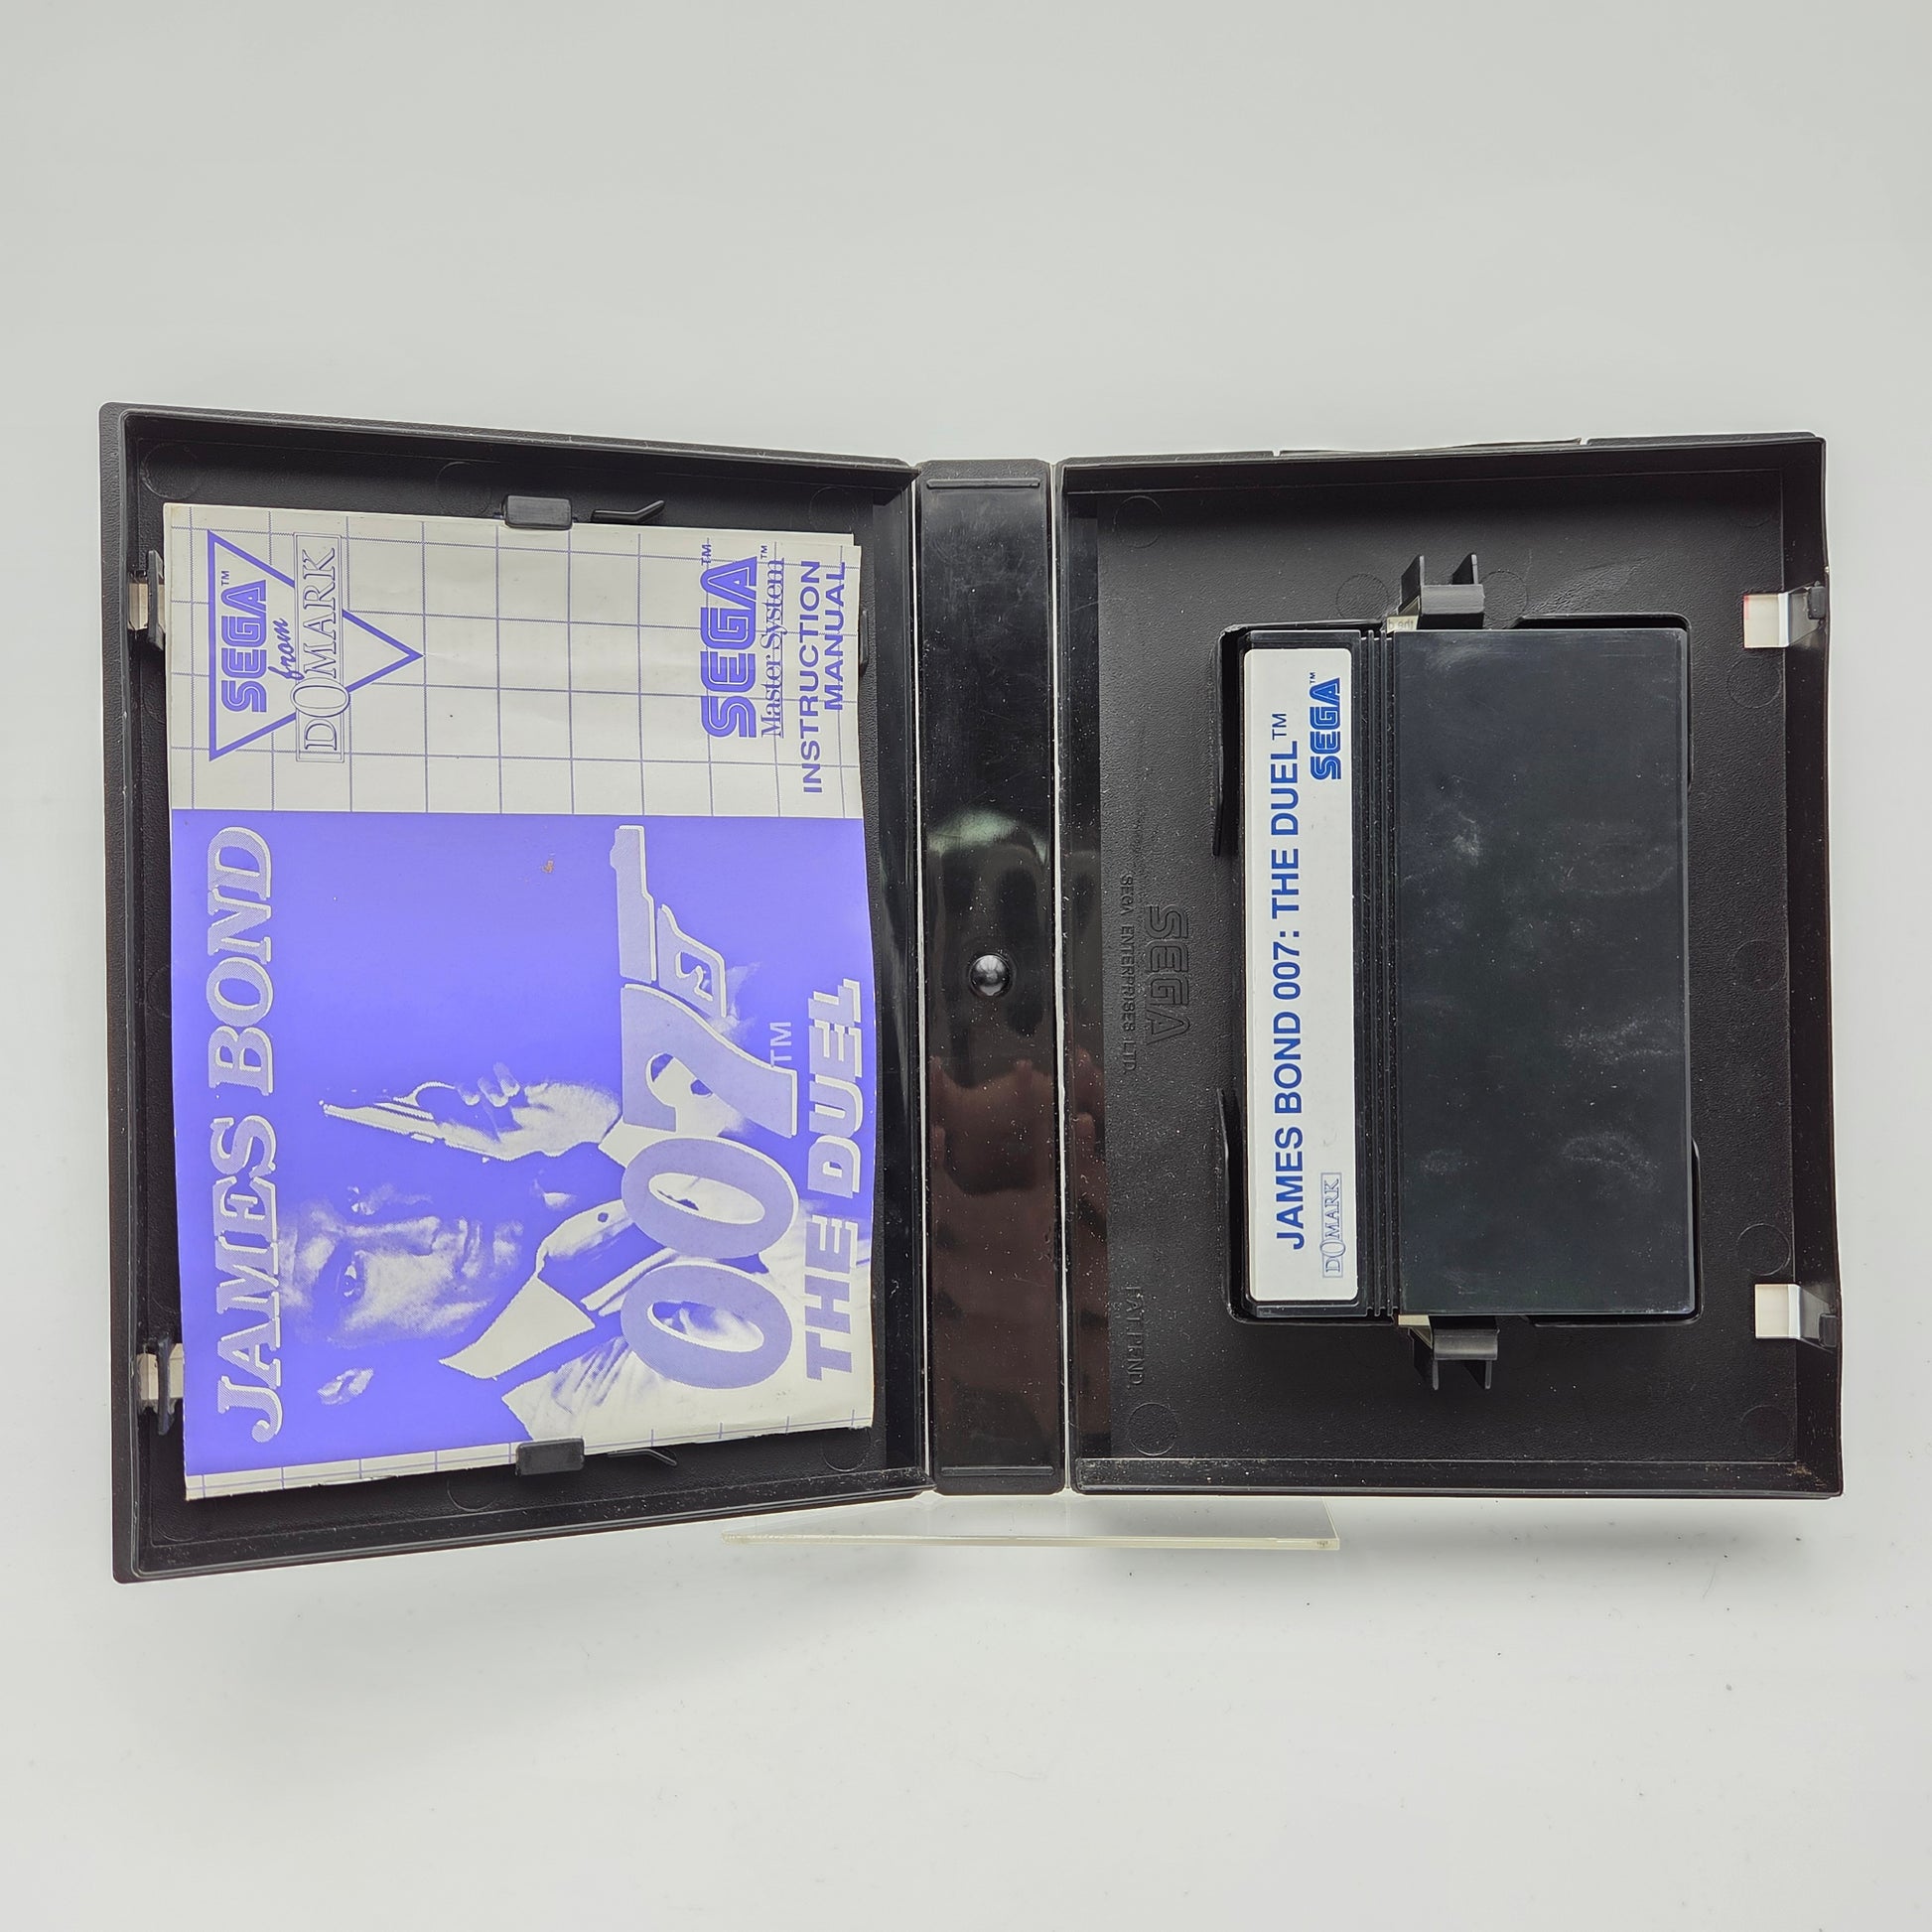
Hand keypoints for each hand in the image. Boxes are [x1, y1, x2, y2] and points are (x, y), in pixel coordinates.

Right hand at [412, 1066, 620, 1158]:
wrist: (602, 1119)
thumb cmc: (569, 1131)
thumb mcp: (539, 1144)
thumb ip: (513, 1142)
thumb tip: (486, 1137)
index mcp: (513, 1150)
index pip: (472, 1139)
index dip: (451, 1127)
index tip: (437, 1115)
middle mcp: (515, 1134)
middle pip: (473, 1112)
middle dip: (464, 1093)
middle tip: (468, 1091)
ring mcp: (525, 1113)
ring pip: (489, 1092)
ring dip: (488, 1083)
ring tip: (503, 1085)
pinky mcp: (537, 1094)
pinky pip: (508, 1080)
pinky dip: (504, 1074)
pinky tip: (506, 1074)